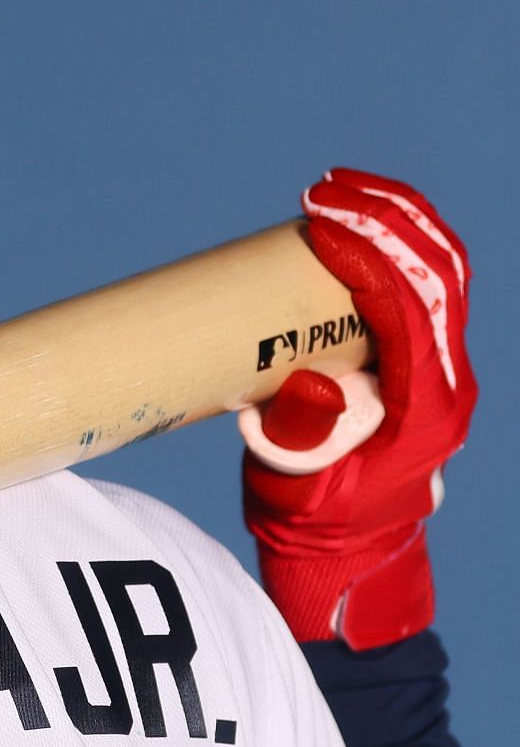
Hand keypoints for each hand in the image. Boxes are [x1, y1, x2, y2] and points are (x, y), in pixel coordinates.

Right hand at [242, 168, 474, 648]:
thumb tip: (311, 384)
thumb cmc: (316, 526)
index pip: (410, 308)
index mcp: (426, 408)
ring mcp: (441, 370)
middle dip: (386, 219)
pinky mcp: (420, 364)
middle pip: (439, 274)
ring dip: (397, 219)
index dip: (369, 256)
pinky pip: (425, 286)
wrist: (349, 556)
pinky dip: (397, 244)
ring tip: (340, 189)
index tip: (319, 223)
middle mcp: (447, 382)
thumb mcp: (299, 489)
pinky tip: (358, 223)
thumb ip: (300, 442)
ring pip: (442, 271)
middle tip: (325, 190)